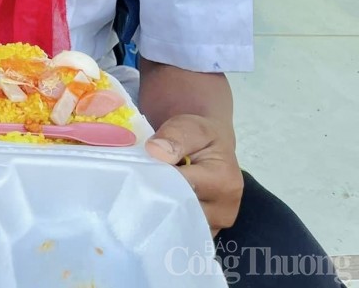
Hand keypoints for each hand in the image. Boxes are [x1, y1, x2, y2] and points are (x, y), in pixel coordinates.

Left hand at [146, 115, 243, 233]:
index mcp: (224, 181)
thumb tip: (157, 151)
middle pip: (178, 210)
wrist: (211, 147)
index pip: (179, 187)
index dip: (155, 178)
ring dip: (158, 210)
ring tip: (145, 191)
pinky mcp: (204, 232)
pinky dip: (164, 220)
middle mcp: (225, 210)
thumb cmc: (200, 137)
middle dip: (154, 197)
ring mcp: (216, 225)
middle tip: (134, 183)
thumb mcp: (190, 126)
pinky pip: (179, 232)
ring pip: (176, 225)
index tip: (136, 169)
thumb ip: (175, 135)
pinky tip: (154, 204)